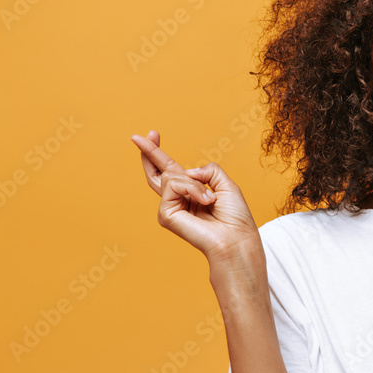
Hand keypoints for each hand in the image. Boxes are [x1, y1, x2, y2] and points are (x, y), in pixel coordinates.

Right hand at [130, 130, 262, 262]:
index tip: (153, 134)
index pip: (172, 170)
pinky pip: (173, 185)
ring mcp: (170, 207)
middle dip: (150, 152)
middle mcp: (179, 199)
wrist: (236, 238)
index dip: (159, 153)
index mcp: (192, 192)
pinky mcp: (165, 214)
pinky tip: (205, 202)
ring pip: (171, 176)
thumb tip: (187, 172)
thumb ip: (207, 170)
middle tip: (137, 136)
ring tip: (210, 199)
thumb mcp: (226, 184)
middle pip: (157, 173)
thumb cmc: (235, 217)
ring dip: (194, 183)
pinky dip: (192, 189)